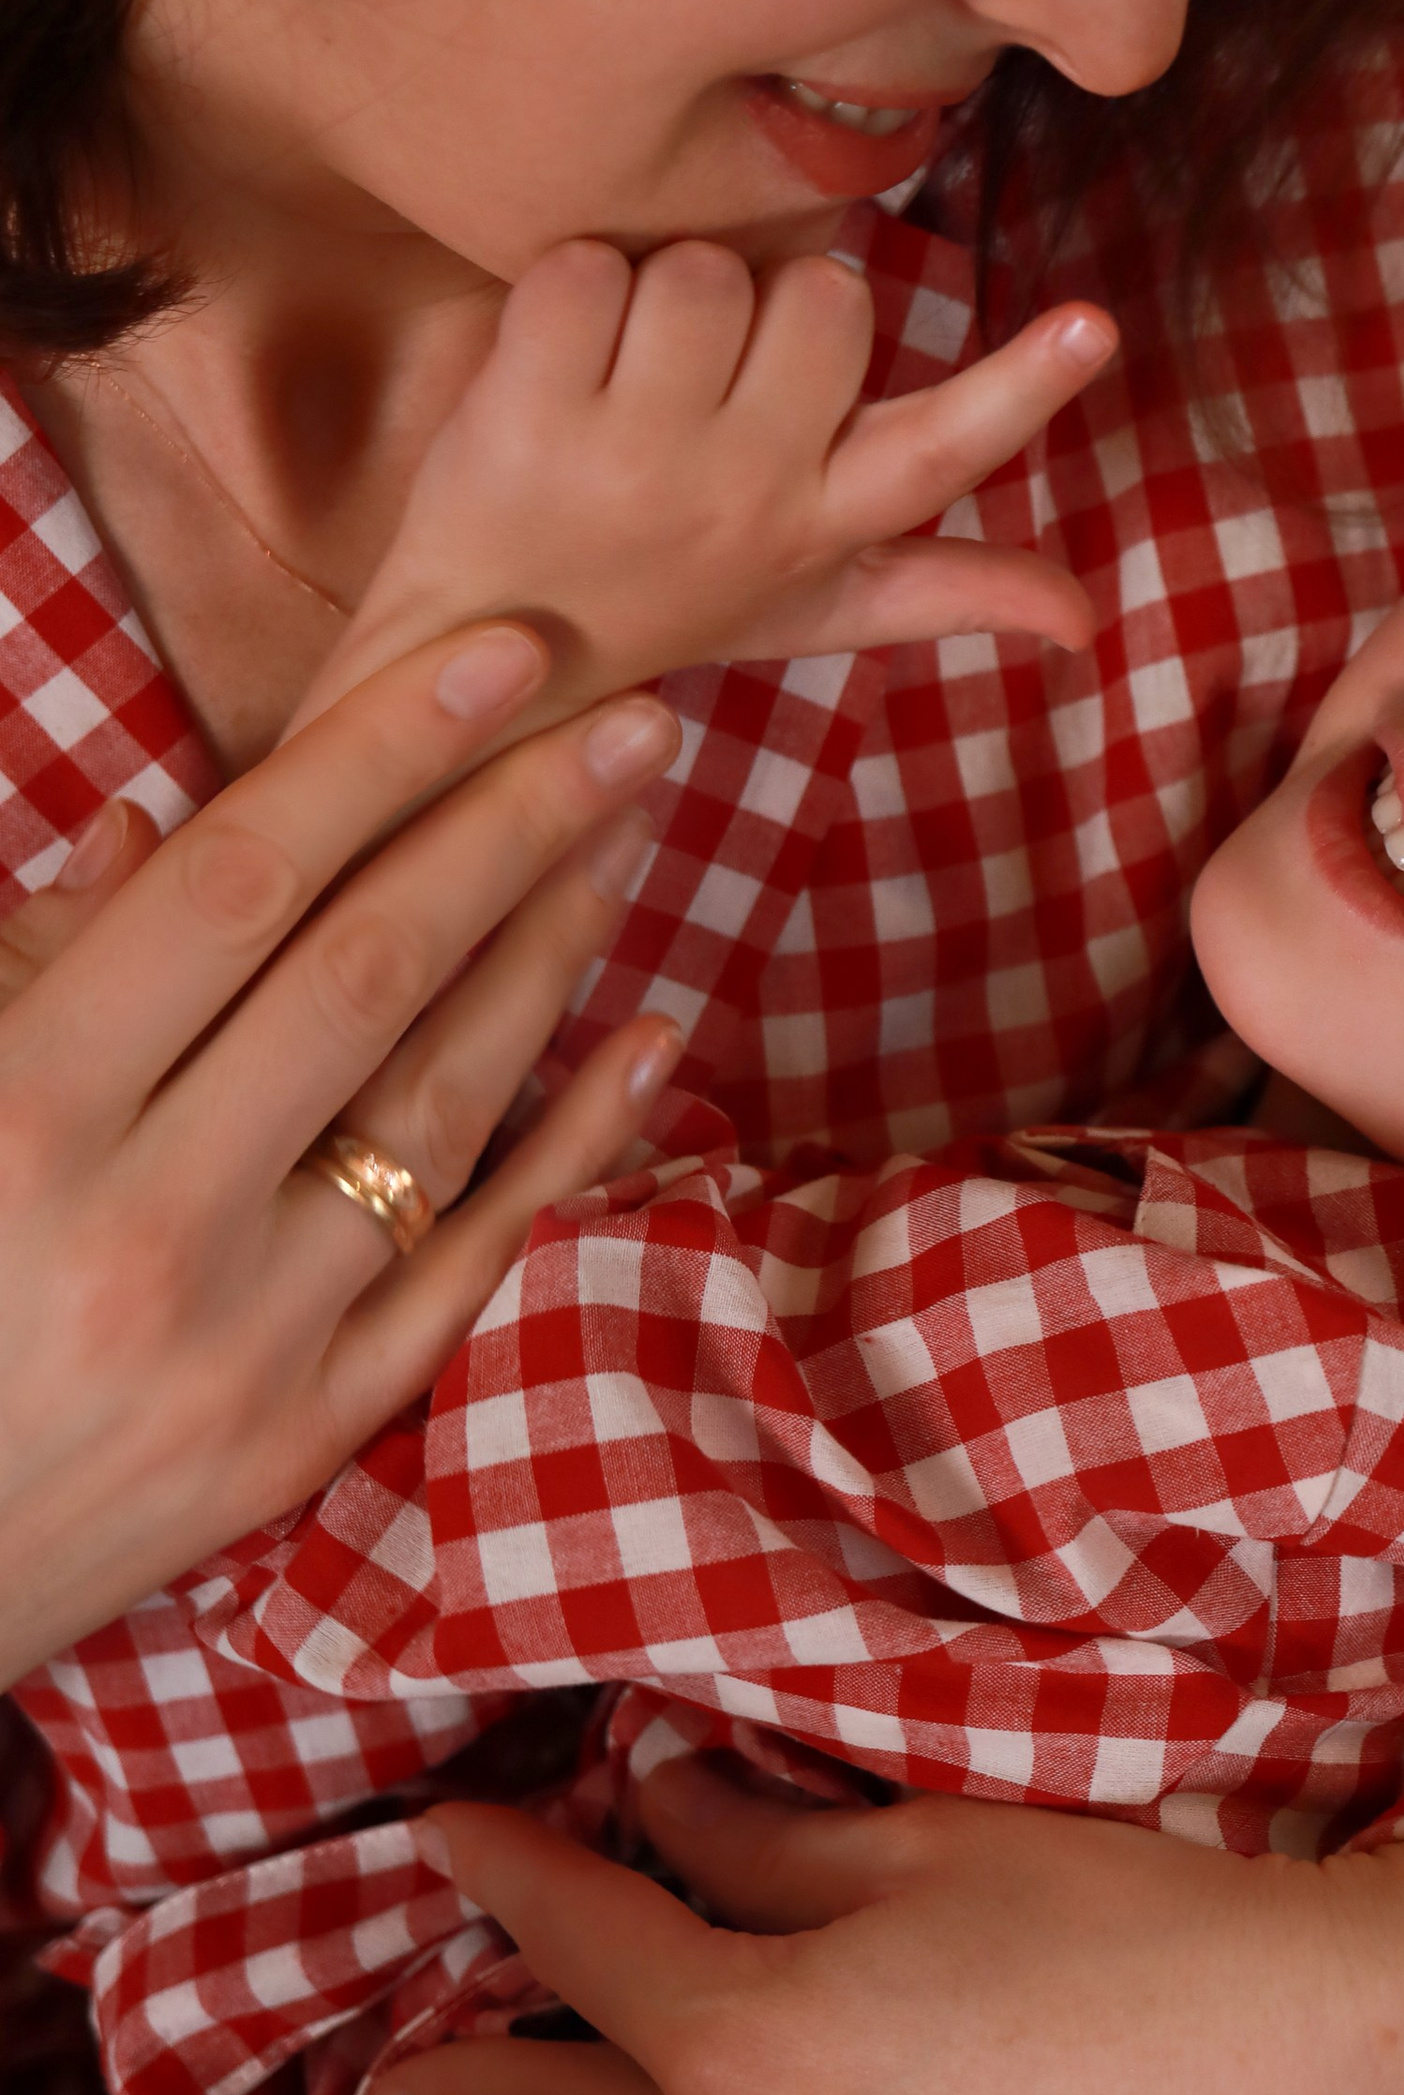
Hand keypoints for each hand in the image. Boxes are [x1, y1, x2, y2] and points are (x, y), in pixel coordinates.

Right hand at [0, 622, 686, 1683]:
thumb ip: (26, 962)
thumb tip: (165, 827)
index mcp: (24, 1111)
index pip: (243, 886)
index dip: (381, 753)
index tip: (500, 654)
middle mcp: (145, 1223)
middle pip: (371, 974)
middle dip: (513, 826)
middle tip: (628, 719)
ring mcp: (242, 1342)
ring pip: (439, 1108)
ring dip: (550, 957)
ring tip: (626, 836)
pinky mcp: (303, 1440)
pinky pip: (470, 1269)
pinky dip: (570, 1151)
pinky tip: (649, 1044)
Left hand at [295, 240, 1115, 734]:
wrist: (480, 661)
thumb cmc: (664, 604)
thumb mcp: (811, 608)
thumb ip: (947, 590)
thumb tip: (1087, 622)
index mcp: (821, 525)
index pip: (946, 449)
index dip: (1024, 384)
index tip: (1095, 325)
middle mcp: (743, 495)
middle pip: (824, 297)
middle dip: (770, 307)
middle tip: (707, 381)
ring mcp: (632, 458)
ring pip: (704, 272)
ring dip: (660, 298)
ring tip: (623, 381)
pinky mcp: (526, 417)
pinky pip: (587, 270)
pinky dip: (563, 291)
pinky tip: (550, 364)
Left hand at [376, 1766, 1403, 2094]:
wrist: (1301, 2094)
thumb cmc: (1126, 1936)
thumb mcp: (931, 1844)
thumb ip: (766, 1839)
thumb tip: (665, 1818)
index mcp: (739, 2032)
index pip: (577, 1936)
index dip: (501, 1874)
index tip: (442, 1838)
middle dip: (469, 2076)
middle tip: (400, 2057)